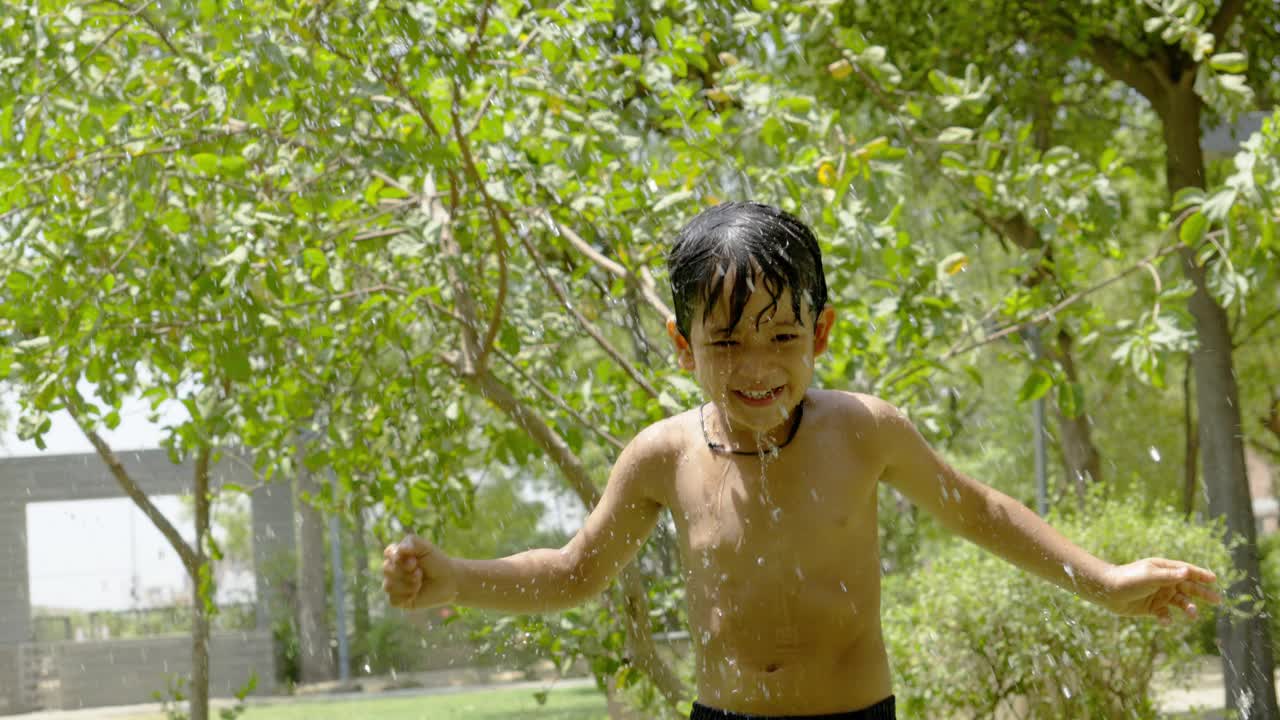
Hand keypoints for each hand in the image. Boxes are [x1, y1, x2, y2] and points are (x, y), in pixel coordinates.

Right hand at [382, 534, 458, 608]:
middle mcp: (393, 569)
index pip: (388, 553)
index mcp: (397, 554)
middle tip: (420, 573)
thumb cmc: (436, 562)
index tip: (415, 561)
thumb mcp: (426, 547)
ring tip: (420, 583)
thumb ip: (412, 542)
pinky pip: (393, 600)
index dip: (398, 558)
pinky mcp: (399, 599)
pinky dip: (405, 597)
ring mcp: (395, 584)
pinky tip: (415, 594)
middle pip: (386, 570)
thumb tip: (399, 549)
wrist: (448, 581)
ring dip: (407, 585)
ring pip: (388, 586)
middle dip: (405, 572)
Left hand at [1102, 558, 1220, 623]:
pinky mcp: (1153, 608)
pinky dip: (1167, 618)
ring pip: (1180, 603)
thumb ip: (1169, 576)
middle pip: (1188, 588)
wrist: (1108, 592)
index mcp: (1164, 569)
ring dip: (1188, 608)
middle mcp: (1164, 582)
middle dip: (1202, 593)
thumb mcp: (1150, 576)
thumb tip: (1188, 572)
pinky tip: (1165, 620)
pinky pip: (1166, 614)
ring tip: (1193, 614)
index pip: (1186, 571)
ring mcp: (1159, 595)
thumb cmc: (1128, 579)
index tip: (1214, 579)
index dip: (1200, 575)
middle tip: (1218, 600)